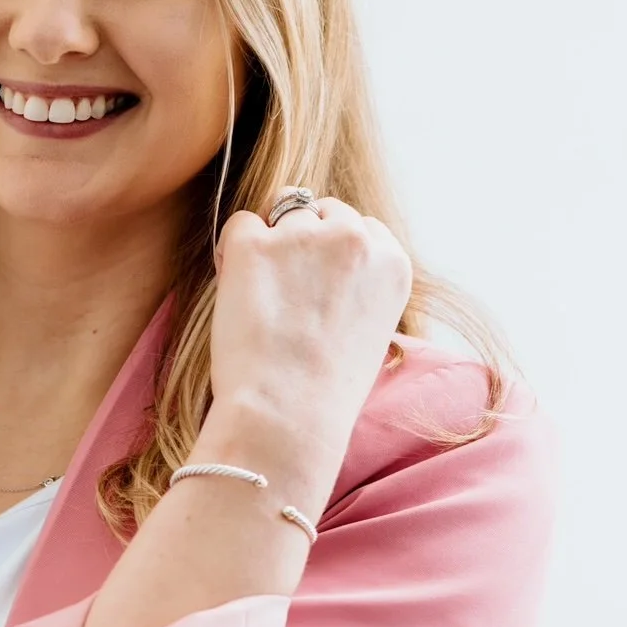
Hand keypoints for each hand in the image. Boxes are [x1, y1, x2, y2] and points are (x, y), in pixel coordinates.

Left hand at [204, 192, 413, 510]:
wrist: (286, 415)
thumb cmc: (324, 393)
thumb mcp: (369, 333)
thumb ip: (358, 289)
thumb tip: (327, 271)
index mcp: (392, 263)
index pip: (361, 227)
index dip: (333, 254)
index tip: (319, 288)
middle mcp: (355, 238)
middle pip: (322, 211)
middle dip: (303, 241)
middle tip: (287, 296)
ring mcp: (304, 236)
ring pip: (282, 214)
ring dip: (270, 245)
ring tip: (264, 302)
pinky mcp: (254, 244)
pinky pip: (239, 226)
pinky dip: (233, 255)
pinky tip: (240, 297)